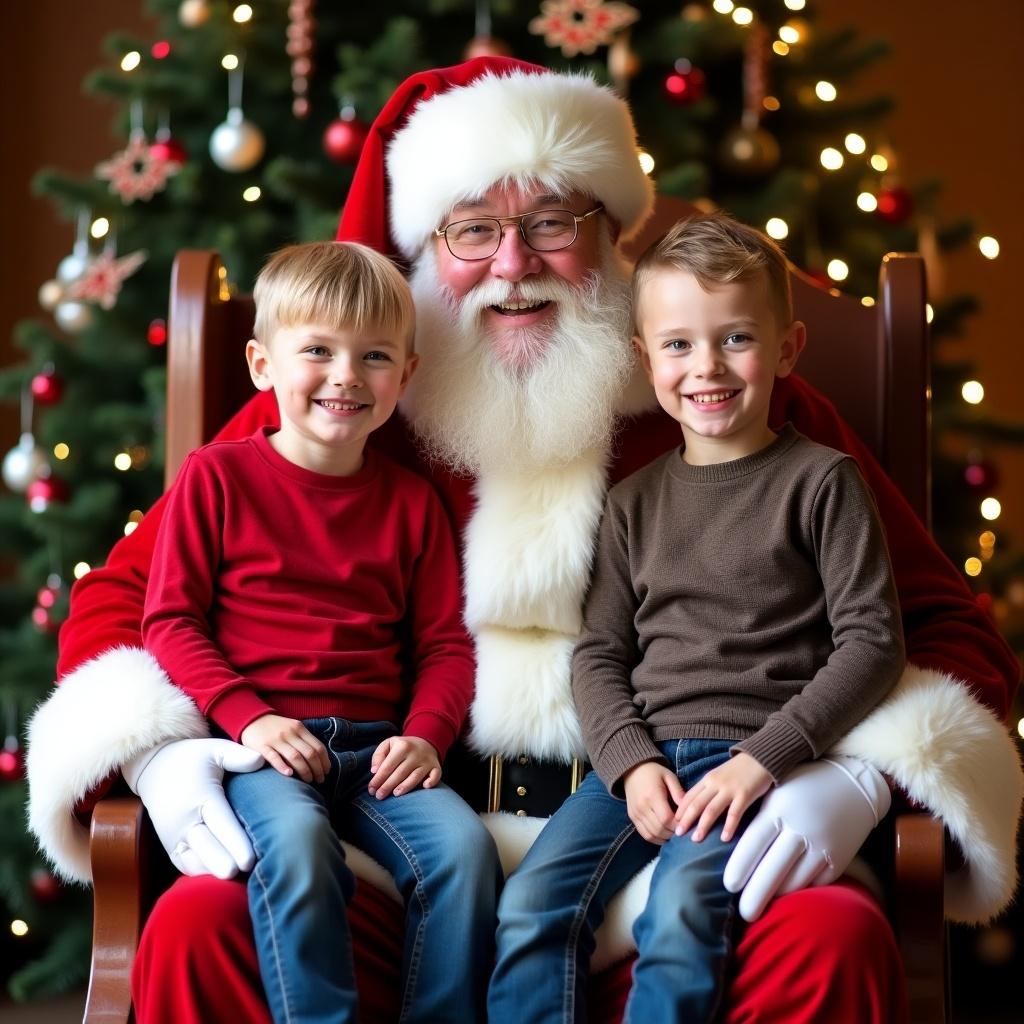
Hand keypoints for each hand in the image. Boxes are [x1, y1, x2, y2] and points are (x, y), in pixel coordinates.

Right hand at [123, 738, 264, 877]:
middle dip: (225, 864)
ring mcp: (175, 837)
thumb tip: (260, 760)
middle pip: (206, 850)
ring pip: (194, 864)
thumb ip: (238, 756)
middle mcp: (186, 821)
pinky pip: (186, 866)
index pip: (220, 824)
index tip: (250, 862)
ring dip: (214, 873)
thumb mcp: (215, 749)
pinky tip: (223, 881)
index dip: (235, 844)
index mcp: (201, 797)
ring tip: (241, 881)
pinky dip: (202, 874)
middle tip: (247, 874)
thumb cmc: (193, 759)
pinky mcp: (170, 847)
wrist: (155, 768)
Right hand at [240, 714, 329, 782]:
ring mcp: (276, 739)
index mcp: (299, 728)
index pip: (318, 746)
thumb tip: (320, 759)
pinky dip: (282, 766)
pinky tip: (289, 775)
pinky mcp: (262, 746)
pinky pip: (274, 757)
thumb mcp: (293, 728)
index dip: (325, 761)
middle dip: (317, 769)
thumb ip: (304, 739)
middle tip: (320, 780)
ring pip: (295, 757)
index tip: (327, 772)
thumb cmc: (276, 727)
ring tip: (308, 780)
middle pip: (309, 753)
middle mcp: (289, 733)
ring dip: (305, 771)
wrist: (252, 719)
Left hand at [368, 735, 440, 798]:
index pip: (388, 766)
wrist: (425, 742)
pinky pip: (435, 775)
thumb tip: (374, 771)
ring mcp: (427, 761)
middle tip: (379, 796)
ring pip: (415, 776)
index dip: (378, 779)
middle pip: (400, 773)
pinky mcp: (436, 767)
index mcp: (402, 746)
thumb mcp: (388, 744)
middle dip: (388, 786)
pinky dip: (431, 781)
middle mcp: (416, 753)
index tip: (371, 790)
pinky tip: (425, 787)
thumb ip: (378, 756)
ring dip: (405, 787)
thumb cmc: (402, 747)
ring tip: (395, 794)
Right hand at [623, 761, 684, 844]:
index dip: (678, 825)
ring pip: (652, 835)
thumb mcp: (669, 776)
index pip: (666, 819)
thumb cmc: (654, 772)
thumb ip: (678, 792)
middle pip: (659, 829)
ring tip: (674, 833)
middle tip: (683, 830)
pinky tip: (665, 835)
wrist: (632, 771)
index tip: (686, 824)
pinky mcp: (632, 818)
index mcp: (653, 795)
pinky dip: (656, 838)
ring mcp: (636, 814)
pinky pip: (645, 834)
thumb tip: (689, 809)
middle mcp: (642, 807)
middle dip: (673, 833)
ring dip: (665, 837)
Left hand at [674, 752, 771, 842]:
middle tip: (678, 834)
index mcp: (708, 779)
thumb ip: (709, 788)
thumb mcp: (719, 775)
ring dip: (703, 826)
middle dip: (686, 819)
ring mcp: (729, 789)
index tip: (673, 822)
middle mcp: (715, 784)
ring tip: (696, 839)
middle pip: (697, 804)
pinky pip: (734, 813)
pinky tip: (724, 838)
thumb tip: (697, 806)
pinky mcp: (744, 795)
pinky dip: (729, 826)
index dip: (681, 809)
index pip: (690, 796)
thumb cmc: (739, 769)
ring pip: (712, 810)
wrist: (760, 758)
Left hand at [723, 756, 890, 921]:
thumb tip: (731, 847)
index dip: (739, 868)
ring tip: (764, 901)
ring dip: (777, 895)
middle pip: (772, 872)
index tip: (729, 885)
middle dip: (754, 897)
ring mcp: (822, 846)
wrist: (853, 783)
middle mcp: (801, 829)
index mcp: (779, 809)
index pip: (753, 844)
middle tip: (744, 912)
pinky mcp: (839, 859)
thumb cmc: (803, 786)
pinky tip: (789, 892)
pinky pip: (815, 884)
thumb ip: (759, 817)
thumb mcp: (777, 791)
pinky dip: (800, 890)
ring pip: (794, 883)